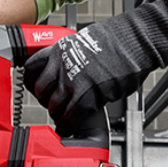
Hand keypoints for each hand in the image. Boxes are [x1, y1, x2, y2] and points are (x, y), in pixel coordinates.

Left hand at [24, 0, 167, 134]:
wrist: (136, 40)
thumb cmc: (118, 39)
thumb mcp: (83, 42)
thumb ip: (70, 58)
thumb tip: (68, 71)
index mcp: (59, 50)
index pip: (31, 68)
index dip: (33, 82)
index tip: (38, 89)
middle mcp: (62, 65)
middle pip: (40, 91)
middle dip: (47, 101)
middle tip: (56, 105)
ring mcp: (73, 80)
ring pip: (53, 107)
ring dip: (59, 115)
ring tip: (66, 116)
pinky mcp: (88, 95)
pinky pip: (69, 118)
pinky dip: (67, 126)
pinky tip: (69, 127)